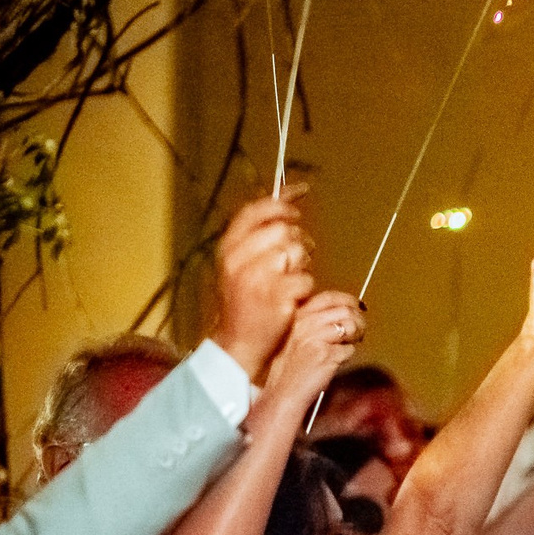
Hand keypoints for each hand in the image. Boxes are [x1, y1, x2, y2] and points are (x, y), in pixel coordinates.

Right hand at [210, 195, 315, 383]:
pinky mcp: (276, 296)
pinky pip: (305, 278)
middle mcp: (239, 259)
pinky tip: (293, 298)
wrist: (239, 342)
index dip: (281, 199)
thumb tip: (285, 209)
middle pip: (283, 230)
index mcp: (228, 248)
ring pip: (297, 252)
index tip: (302, 192)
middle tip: (302, 255)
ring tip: (292, 280)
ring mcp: (257, 277)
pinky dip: (305, 287)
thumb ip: (258, 239)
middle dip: (299, 239)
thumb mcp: (241, 266)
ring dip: (303, 265)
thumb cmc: (246, 303)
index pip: (255, 211)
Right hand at [260, 290, 364, 411]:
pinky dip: (348, 355)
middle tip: (359, 332)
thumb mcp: (298, 337)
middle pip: (345, 310)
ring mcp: (315, 337)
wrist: (283, 391)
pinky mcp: (325, 354)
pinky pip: (349, 349)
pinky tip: (337, 361)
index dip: (349, 300)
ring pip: (350, 325)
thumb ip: (316, 322)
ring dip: (357, 335)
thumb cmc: (291, 367)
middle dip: (359, 321)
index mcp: (298, 316)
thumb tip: (346, 313)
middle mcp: (305, 323)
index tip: (359, 307)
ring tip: (350, 344)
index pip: (329, 298)